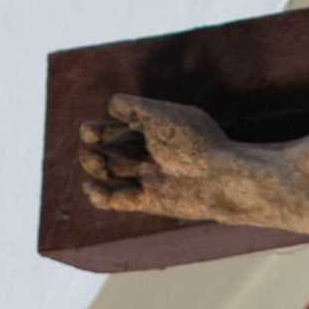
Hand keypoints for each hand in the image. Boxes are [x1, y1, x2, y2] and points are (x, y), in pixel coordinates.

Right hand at [78, 92, 251, 219]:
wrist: (219, 180)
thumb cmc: (192, 143)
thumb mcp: (161, 115)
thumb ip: (135, 107)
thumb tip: (112, 106)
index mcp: (157, 128)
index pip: (124, 122)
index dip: (109, 121)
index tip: (110, 119)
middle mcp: (153, 152)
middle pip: (114, 144)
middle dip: (97, 139)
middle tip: (88, 134)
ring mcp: (150, 177)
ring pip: (112, 170)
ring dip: (95, 164)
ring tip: (89, 158)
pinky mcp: (149, 201)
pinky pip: (118, 200)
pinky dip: (100, 196)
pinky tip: (89, 187)